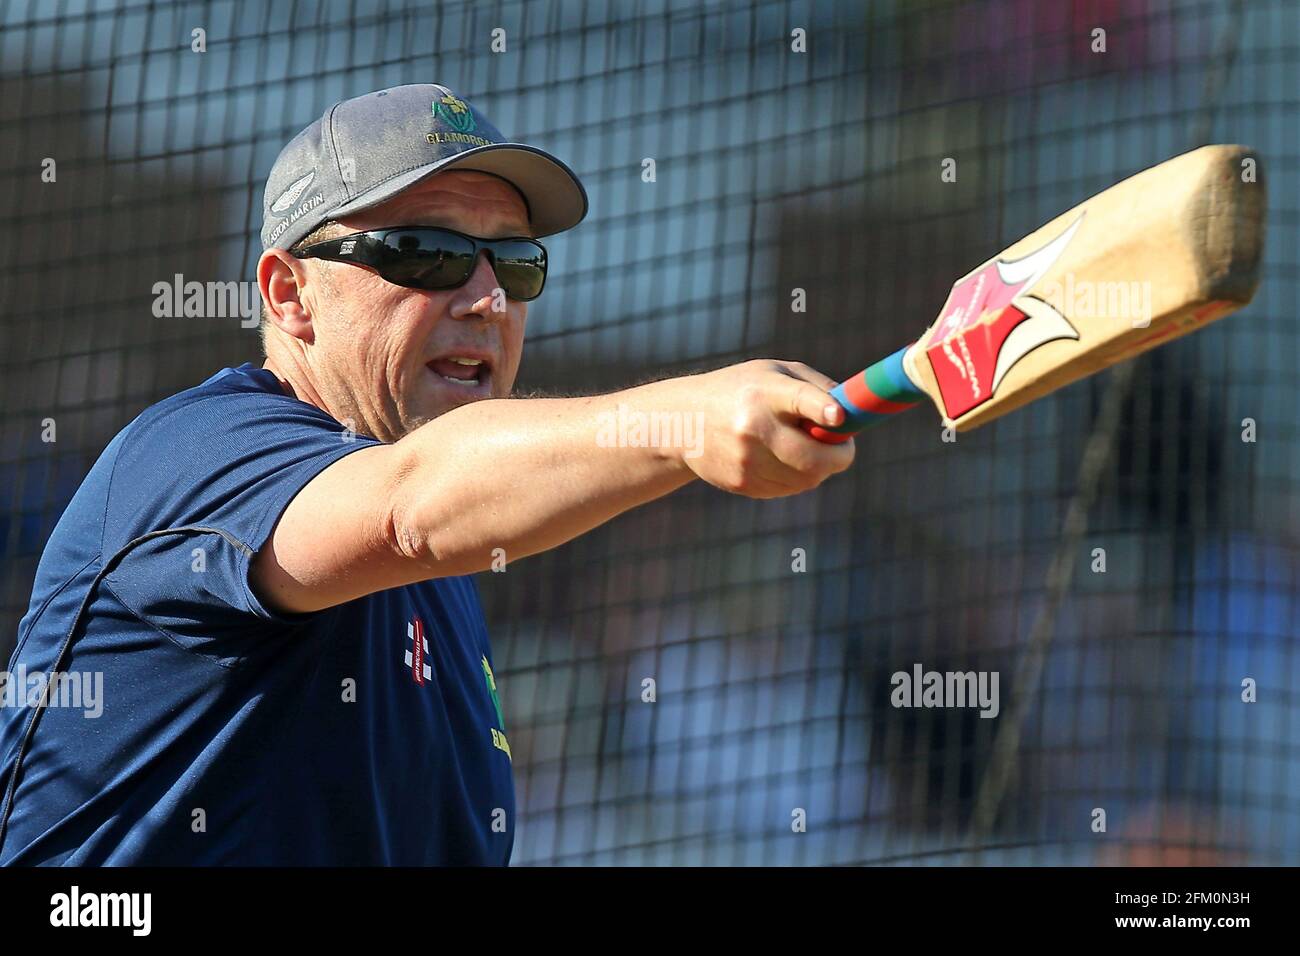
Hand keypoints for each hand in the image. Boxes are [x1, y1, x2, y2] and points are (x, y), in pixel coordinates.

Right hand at [656, 359, 854, 497]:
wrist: (684, 422)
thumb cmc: (741, 390)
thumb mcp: (773, 372)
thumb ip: (816, 388)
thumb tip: (854, 416)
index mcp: (763, 391)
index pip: (798, 401)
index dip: (821, 410)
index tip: (839, 417)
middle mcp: (752, 427)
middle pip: (813, 458)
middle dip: (840, 456)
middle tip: (843, 446)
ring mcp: (746, 461)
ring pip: (807, 478)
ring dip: (818, 466)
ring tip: (803, 446)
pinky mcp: (741, 484)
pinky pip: (789, 488)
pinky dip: (796, 476)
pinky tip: (780, 458)